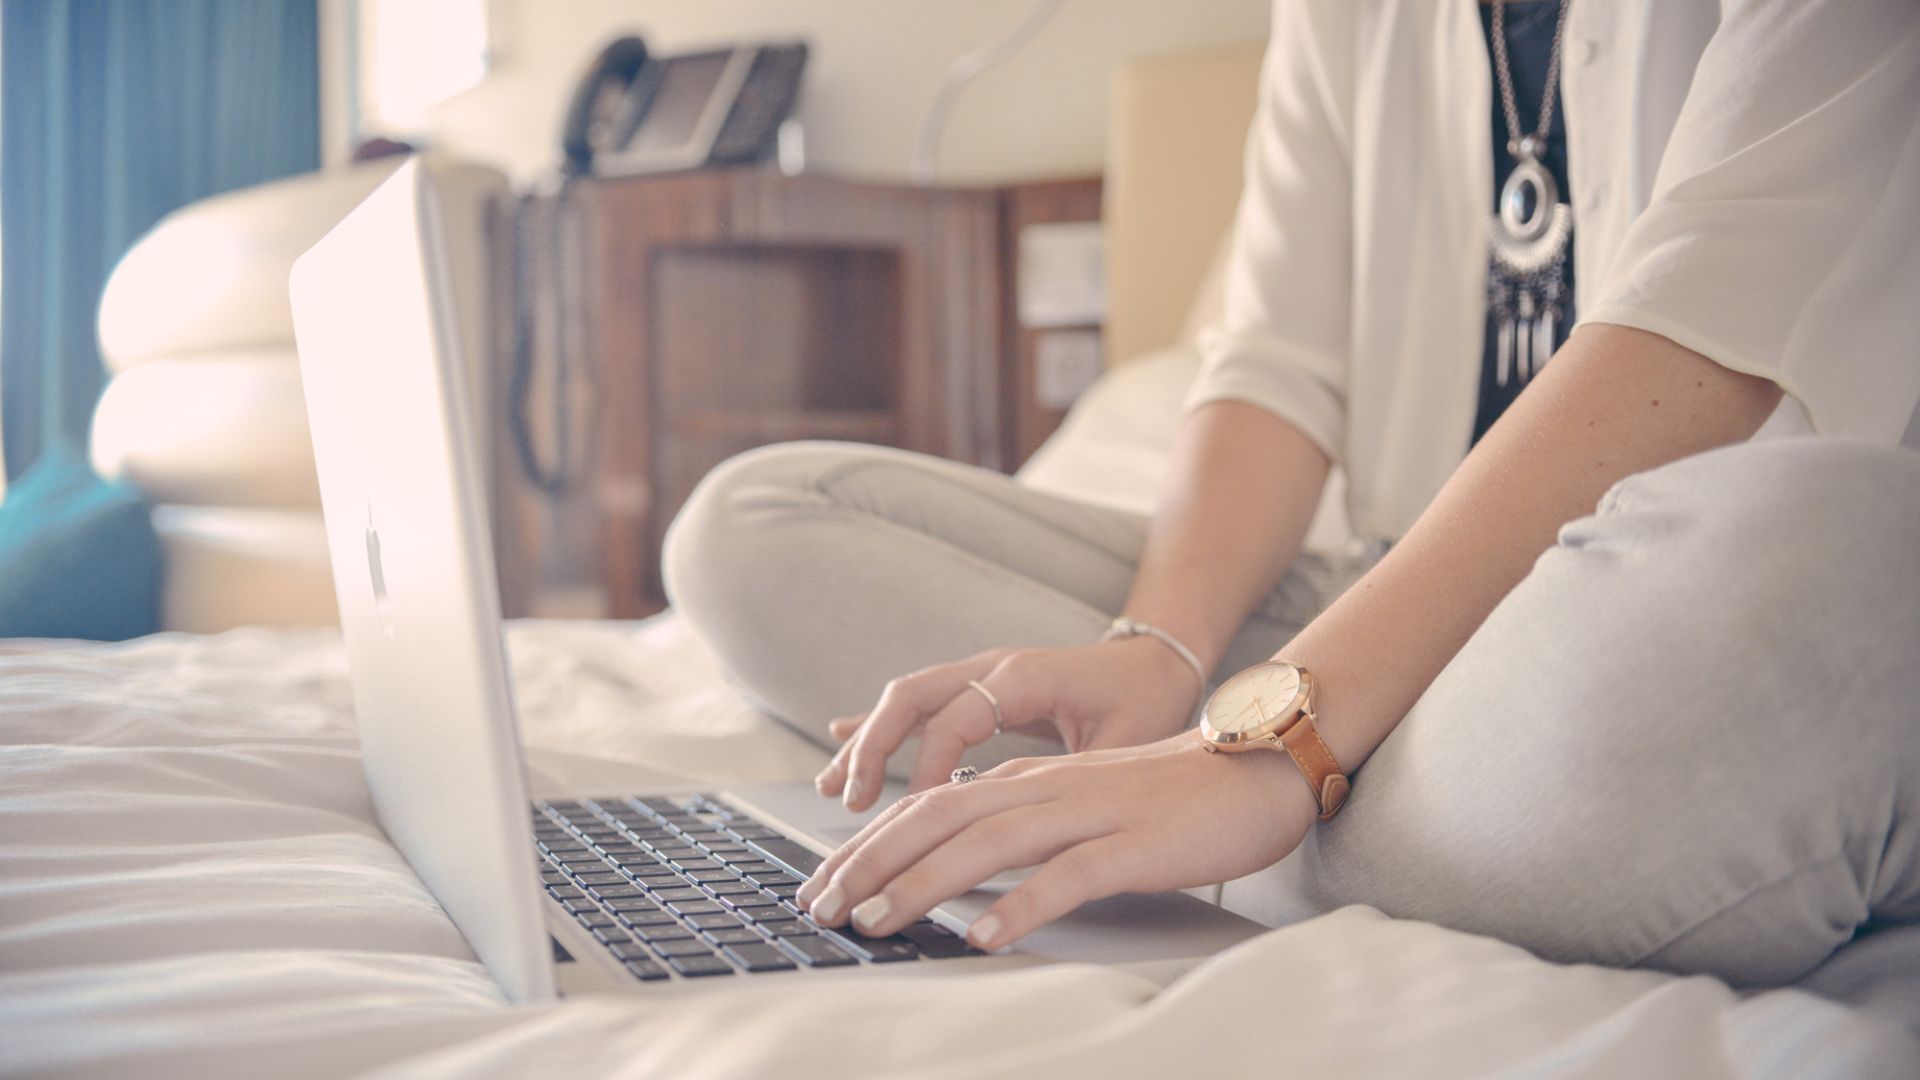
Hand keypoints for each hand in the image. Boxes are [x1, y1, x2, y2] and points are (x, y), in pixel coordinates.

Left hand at [795, 733, 1319, 949]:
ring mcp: (1089, 814)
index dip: (867, 846)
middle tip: (820, 907)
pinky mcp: (1133, 845)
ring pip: (987, 843)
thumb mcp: (1079, 805)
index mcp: (1028, 783)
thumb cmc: (1168, 797)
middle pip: (937, 819)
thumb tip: (958, 869)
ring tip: (875, 921)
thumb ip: (1021, 827)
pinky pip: (1068, 876)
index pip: (926, 808)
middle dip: (870, 864)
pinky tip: (984, 936)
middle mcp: (1045, 790)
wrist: (1256, 766)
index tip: (822, 885)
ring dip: (922, 884)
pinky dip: (1021, 905)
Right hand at [816, 637, 1202, 811]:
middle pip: (913, 696)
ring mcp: (981, 673)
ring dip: (867, 742)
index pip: (958, 718)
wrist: (1157, 659)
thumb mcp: (1125, 740)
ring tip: (833, 789)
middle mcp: (994, 666)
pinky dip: (879, 726)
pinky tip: (842, 744)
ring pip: (906, 699)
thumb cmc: (1146, 700)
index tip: (916, 813)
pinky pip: (918, 704)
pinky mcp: (977, 687)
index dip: (931, 766)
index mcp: (1027, 676)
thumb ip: (1079, 773)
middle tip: (851, 802)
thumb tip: (1035, 820)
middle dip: (874, 748)